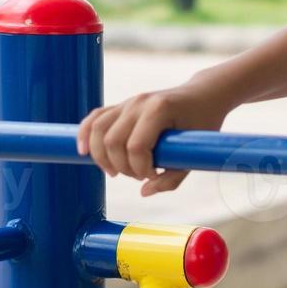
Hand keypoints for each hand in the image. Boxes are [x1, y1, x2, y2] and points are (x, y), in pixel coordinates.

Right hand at [77, 78, 232, 196]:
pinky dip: (85, 134)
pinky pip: (95, 118)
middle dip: (122, 166)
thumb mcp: (194, 154)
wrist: (203, 95)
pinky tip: (83, 151)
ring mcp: (128, 102)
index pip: (136, 146)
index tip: (154, 175)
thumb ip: (171, 179)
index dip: (141, 168)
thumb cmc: (202, 124)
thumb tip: (143, 192)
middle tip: (139, 176)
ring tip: (115, 172)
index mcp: (158, 109)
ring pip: (98, 130)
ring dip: (102, 156)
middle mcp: (139, 103)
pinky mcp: (122, 105)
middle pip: (112, 141)